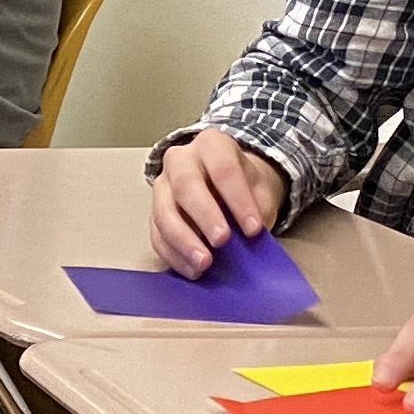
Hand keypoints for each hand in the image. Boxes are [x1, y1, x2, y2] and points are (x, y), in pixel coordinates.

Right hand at [149, 129, 288, 276]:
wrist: (227, 183)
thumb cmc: (245, 184)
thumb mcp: (260, 188)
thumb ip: (258, 209)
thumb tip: (251, 241)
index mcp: (212, 144)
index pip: (223, 169)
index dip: (238, 200)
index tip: (253, 228)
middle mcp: (181, 160)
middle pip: (186, 185)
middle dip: (204, 216)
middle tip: (222, 241)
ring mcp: (162, 185)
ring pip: (164, 212)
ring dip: (183, 241)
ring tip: (204, 263)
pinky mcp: (153, 212)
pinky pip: (157, 234)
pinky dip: (174, 255)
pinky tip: (192, 269)